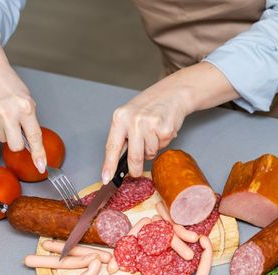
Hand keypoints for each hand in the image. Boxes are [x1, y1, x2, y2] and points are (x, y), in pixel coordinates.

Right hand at [0, 21, 45, 172]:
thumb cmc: (8, 83)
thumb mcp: (26, 99)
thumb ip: (29, 120)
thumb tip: (31, 142)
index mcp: (25, 108)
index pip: (34, 137)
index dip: (38, 154)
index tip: (41, 166)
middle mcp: (8, 113)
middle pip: (16, 146)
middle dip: (18, 142)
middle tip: (15, 128)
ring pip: (2, 140)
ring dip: (4, 131)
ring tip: (1, 113)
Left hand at [101, 62, 239, 183]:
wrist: (172, 93)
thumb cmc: (149, 106)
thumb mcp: (129, 116)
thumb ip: (123, 136)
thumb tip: (118, 162)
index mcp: (120, 117)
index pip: (112, 146)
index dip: (109, 165)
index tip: (106, 179)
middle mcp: (133, 120)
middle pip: (133, 157)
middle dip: (135, 169)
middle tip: (135, 173)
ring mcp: (150, 125)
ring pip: (149, 153)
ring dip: (152, 149)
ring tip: (153, 134)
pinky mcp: (165, 129)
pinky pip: (162, 147)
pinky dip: (163, 142)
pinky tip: (162, 130)